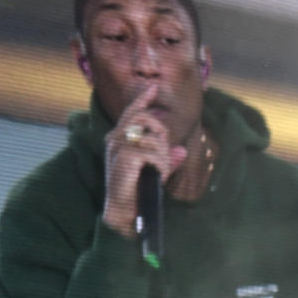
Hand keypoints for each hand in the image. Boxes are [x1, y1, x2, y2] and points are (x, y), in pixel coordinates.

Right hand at [102, 85, 187, 236]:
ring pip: (154, 138)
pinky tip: (158, 176)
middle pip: (146, 119)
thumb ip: (166, 158)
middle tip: (164, 155)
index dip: (143, 98)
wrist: (123, 212)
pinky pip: (155, 153)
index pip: (132, 112)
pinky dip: (162, 165)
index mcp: (120, 139)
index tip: (153, 86)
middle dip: (162, 133)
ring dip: (164, 157)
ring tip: (160, 172)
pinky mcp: (127, 157)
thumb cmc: (136, 192)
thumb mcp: (154, 171)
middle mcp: (116, 139)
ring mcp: (120, 147)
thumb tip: (180, 150)